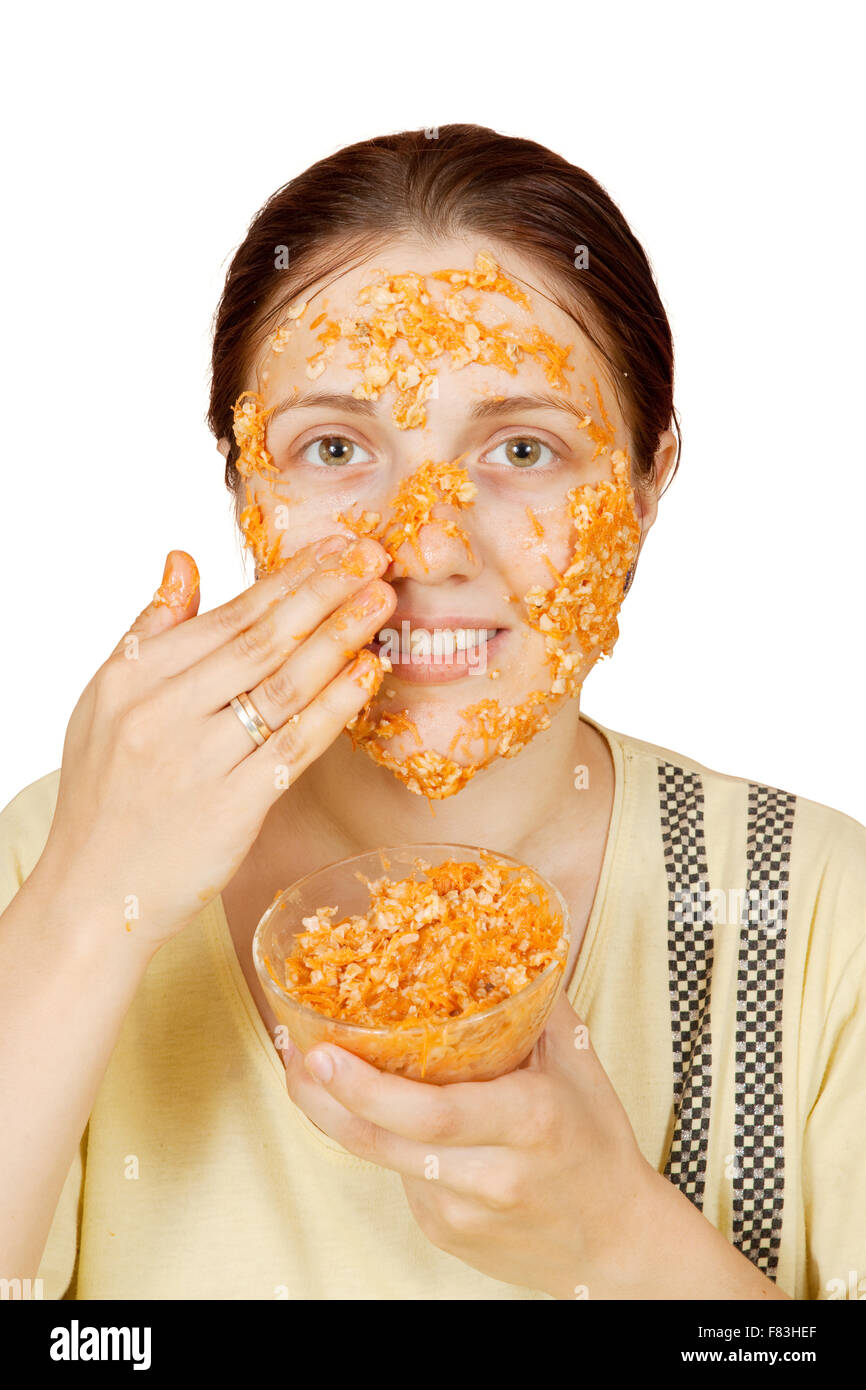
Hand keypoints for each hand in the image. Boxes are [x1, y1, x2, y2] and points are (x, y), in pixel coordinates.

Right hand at [34, 537, 396, 952]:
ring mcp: (198, 760)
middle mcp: (163, 713)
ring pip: (283, 686)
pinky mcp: (232, 808)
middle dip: (323, 593)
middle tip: (372, 558)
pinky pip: (294, 745)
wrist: (93, 894)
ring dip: (339, 638)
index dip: (288, 578)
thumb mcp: (105, 700)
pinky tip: (366, 673)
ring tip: (381, 603)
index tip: (335, 548)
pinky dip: (335, 706)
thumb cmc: (104, 796)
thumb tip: (183, 560)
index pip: (227, 616)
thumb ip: (151, 629)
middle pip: (261, 641)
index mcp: (134, 679)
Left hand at [282, 991, 656, 1298]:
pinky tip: (378, 1110)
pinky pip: (400, 1175)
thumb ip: (535, 1000)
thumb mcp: (576, 1064)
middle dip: (323, 1098)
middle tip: (293, 1052)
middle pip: (384, 1141)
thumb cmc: (596, 1142)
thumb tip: (503, 937)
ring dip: (341, 1113)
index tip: (321, 1051)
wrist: (617, 1242)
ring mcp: (461, 1213)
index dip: (366, 1088)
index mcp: (528, 1121)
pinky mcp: (443, 1232)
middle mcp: (491, 1174)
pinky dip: (385, 1139)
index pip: (433, 1114)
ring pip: (382, 1158)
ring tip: (312, 1069)